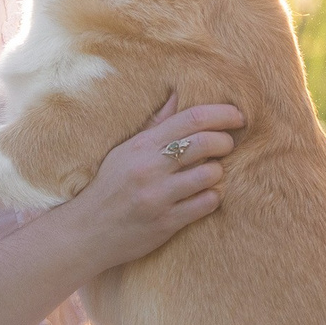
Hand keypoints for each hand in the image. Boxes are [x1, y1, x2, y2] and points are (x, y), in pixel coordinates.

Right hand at [58, 93, 244, 273]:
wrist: (88, 231)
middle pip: (205, 143)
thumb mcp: (126, 150)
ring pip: (210, 174)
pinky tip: (205, 196)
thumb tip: (179, 93)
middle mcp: (150, 168)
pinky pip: (206, 204)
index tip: (237, 116)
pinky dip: (212, 197)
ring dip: (218, 172)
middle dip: (225, 142)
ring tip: (211, 173)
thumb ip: (156, 124)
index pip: (191, 118)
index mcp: (142, 145)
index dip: (221, 114)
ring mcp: (158, 196)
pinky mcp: (166, 222)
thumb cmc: (111, 186)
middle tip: (227, 146)